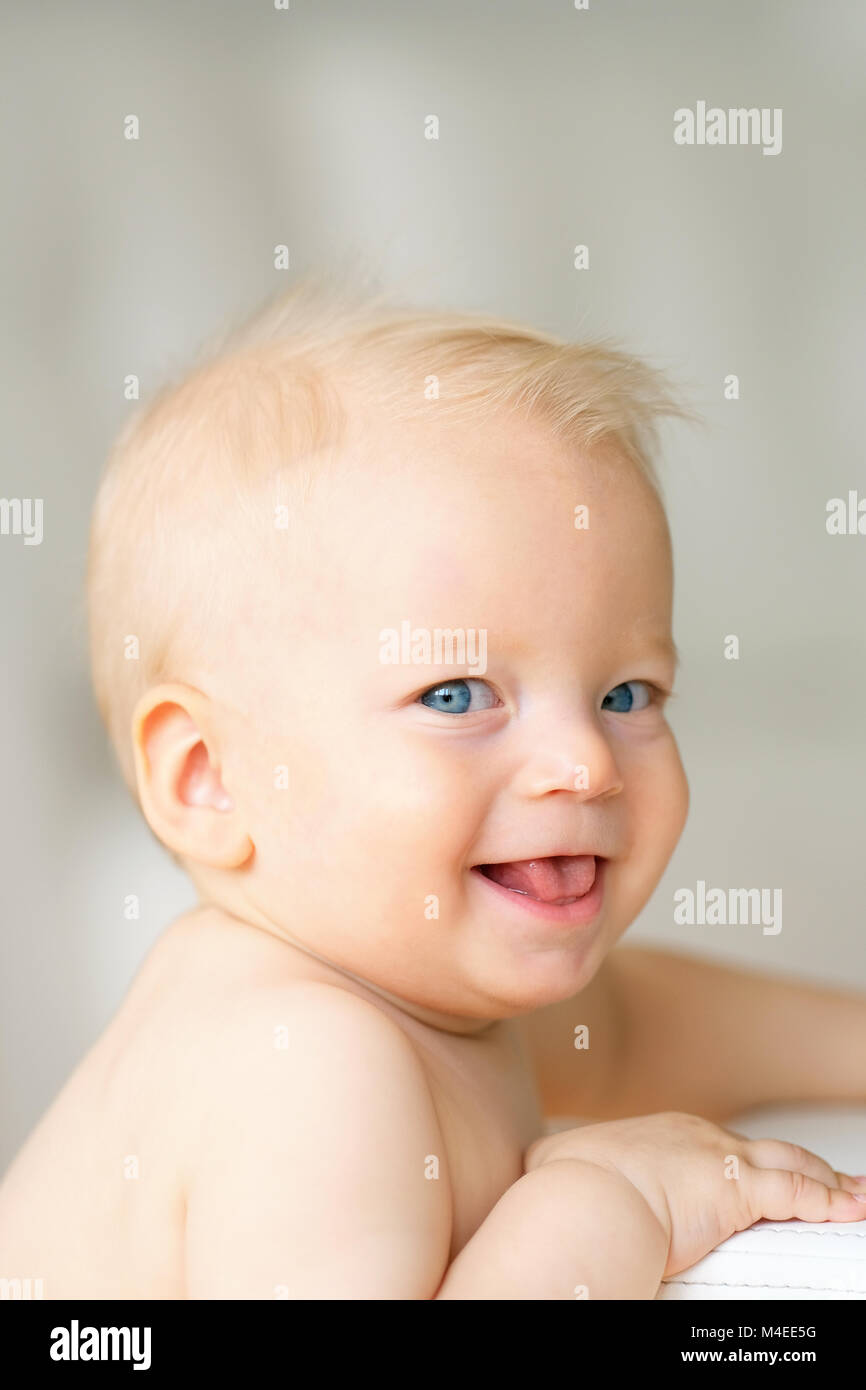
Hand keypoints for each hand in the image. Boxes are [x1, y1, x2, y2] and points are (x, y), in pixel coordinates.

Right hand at [524, 1111, 865, 1277]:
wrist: (582, 1196)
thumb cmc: (566, 1186)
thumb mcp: (557, 1161)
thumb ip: (558, 1159)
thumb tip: (535, 1162)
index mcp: (660, 1134)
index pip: (715, 1148)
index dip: (739, 1162)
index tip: (748, 1173)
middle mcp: (697, 1137)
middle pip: (760, 1149)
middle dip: (794, 1164)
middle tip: (823, 1177)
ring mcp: (721, 1160)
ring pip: (790, 1164)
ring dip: (824, 1180)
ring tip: (849, 1193)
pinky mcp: (740, 1190)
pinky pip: (800, 1195)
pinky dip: (830, 1201)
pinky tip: (851, 1208)